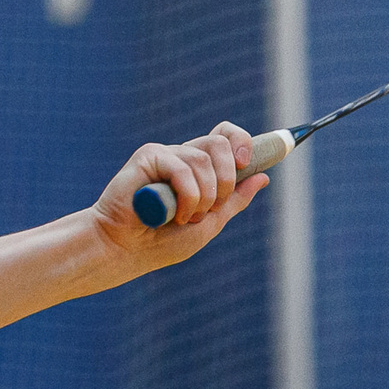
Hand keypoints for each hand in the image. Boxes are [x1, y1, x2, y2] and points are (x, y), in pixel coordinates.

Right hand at [91, 122, 267, 265]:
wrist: (125, 251)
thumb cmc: (162, 242)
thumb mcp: (211, 223)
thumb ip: (234, 200)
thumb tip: (262, 177)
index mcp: (199, 168)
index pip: (226, 137)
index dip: (242, 143)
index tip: (247, 164)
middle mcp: (182, 156)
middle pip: (221, 141)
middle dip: (226, 178)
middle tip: (212, 207)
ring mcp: (164, 155)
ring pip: (203, 159)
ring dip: (203, 197)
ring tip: (185, 218)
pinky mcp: (147, 157)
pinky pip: (182, 168)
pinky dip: (186, 196)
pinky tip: (172, 214)